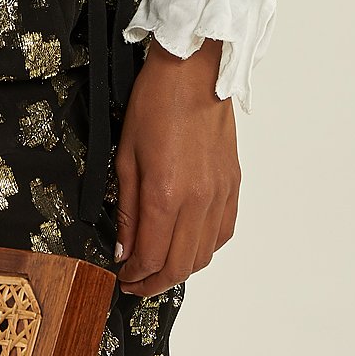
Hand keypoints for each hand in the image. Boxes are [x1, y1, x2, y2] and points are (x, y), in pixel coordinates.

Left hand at [114, 37, 239, 295]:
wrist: (194, 73)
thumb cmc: (156, 103)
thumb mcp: (125, 156)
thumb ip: (126, 208)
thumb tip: (123, 247)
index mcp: (166, 194)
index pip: (152, 257)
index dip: (134, 276)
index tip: (122, 277)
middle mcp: (198, 200)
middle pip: (181, 265)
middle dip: (155, 282)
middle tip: (136, 283)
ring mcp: (220, 194)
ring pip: (205, 255)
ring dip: (181, 269)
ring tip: (160, 267)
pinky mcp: (233, 185)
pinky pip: (223, 232)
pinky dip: (206, 247)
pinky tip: (189, 243)